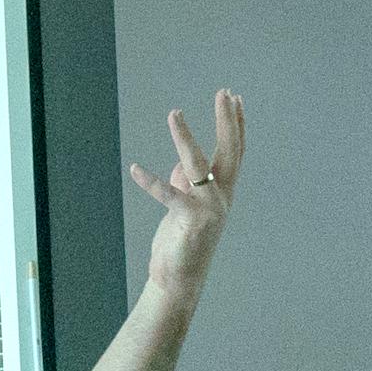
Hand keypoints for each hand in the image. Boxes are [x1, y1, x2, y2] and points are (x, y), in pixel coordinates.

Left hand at [126, 88, 242, 304]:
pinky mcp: (189, 219)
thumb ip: (187, 182)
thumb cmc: (182, 240)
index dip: (237, 124)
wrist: (180, 277)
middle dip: (227, 120)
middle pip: (228, 151)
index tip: (236, 98)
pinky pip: (167, 194)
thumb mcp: (186, 204)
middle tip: (224, 92)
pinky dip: (149, 182)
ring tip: (173, 113)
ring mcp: (209, 208)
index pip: (235, 151)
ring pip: (196, 164)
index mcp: (223, 191)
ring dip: (183, 137)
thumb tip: (181, 162)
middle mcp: (222, 196)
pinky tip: (134, 169)